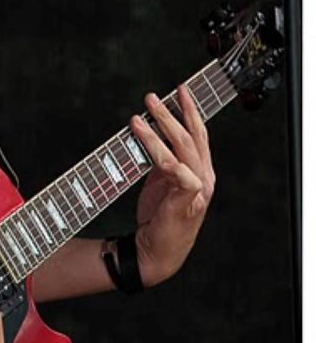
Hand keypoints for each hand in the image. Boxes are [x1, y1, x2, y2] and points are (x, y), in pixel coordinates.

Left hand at [130, 84, 215, 282]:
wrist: (155, 252)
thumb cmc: (158, 217)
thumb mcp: (161, 181)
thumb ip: (163, 159)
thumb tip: (150, 132)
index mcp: (200, 170)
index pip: (198, 134)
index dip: (189, 111)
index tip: (179, 90)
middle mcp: (203, 177)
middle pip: (192, 136)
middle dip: (172, 113)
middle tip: (153, 97)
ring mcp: (197, 189)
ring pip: (182, 149)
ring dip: (160, 129)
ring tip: (139, 116)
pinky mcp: (186, 200)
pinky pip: (176, 170)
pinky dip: (161, 153)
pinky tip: (146, 142)